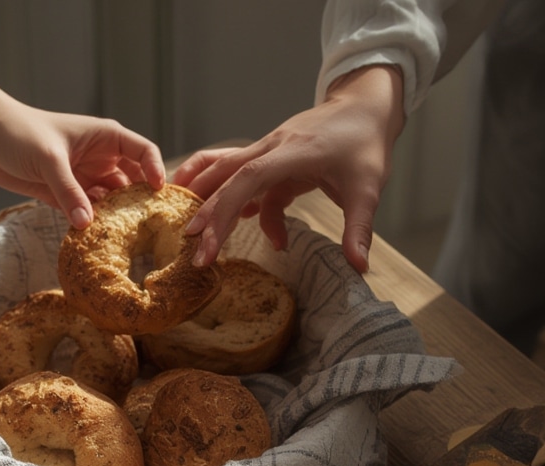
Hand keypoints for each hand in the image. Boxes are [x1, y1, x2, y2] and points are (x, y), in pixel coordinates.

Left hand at [0, 23, 165, 230]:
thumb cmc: (18, 132)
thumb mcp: (48, 160)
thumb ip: (68, 192)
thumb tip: (87, 225)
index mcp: (106, 138)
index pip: (143, 151)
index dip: (155, 171)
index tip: (157, 194)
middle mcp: (101, 159)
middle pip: (132, 182)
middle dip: (140, 203)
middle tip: (150, 229)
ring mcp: (85, 179)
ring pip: (111, 203)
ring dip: (116, 219)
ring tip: (125, 242)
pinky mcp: (67, 196)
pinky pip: (87, 215)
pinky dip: (92, 227)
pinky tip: (97, 243)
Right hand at [172, 65, 404, 272]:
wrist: (366, 104)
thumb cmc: (366, 141)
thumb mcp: (368, 188)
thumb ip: (358, 229)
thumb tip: (359, 267)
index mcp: (291, 152)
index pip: (246, 180)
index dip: (223, 212)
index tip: (209, 245)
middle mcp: (272, 147)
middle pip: (225, 175)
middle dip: (206, 213)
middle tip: (194, 252)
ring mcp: (269, 151)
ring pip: (225, 171)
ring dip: (207, 197)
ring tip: (191, 228)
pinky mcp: (273, 160)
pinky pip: (249, 182)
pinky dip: (244, 204)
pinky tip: (247, 222)